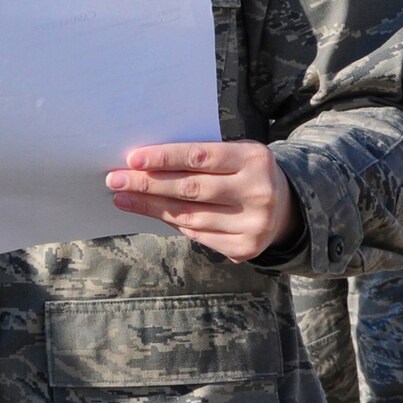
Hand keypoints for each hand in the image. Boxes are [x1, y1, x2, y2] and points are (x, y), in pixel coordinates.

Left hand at [107, 140, 300, 261]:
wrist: (287, 207)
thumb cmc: (246, 172)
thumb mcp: (235, 154)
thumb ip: (199, 158)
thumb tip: (144, 164)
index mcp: (254, 160)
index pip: (199, 157)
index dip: (163, 158)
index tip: (132, 159)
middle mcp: (257, 193)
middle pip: (190, 189)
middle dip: (147, 184)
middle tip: (115, 179)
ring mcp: (254, 224)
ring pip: (189, 216)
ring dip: (150, 206)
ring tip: (122, 197)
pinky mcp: (245, 248)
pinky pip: (197, 234)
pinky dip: (171, 222)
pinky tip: (150, 213)